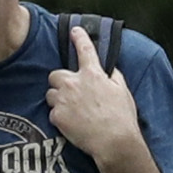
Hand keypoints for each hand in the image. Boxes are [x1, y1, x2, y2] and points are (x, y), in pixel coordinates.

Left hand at [43, 23, 145, 172]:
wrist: (112, 141)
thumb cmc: (121, 117)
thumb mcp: (122, 91)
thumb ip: (112, 76)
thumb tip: (107, 70)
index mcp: (93, 74)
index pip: (84, 50)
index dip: (79, 38)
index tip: (74, 30)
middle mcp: (75, 83)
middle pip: (55, 75)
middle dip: (60, 82)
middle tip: (71, 93)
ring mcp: (63, 99)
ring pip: (50, 93)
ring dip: (58, 99)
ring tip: (73, 111)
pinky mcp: (56, 116)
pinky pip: (52, 112)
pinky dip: (59, 117)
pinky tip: (72, 123)